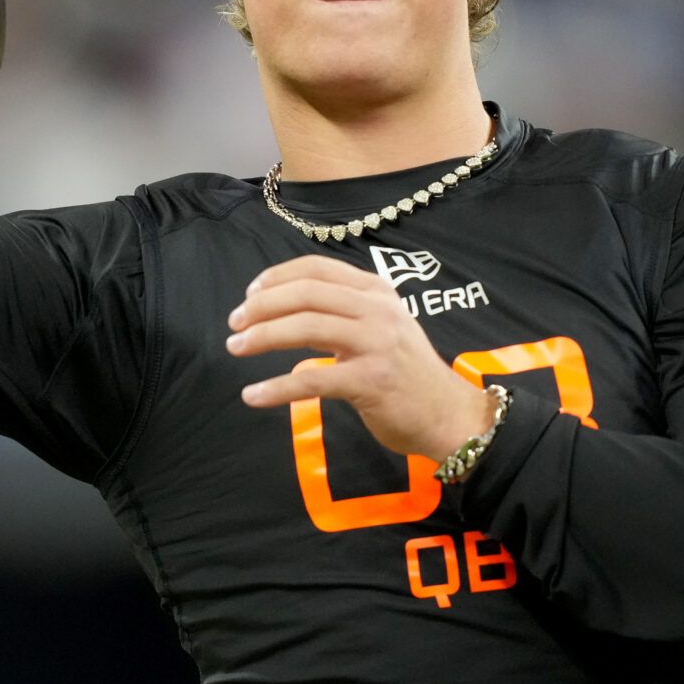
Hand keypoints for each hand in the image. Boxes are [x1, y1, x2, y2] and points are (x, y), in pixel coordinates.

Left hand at [225, 254, 497, 461]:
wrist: (449, 414)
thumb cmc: (408, 373)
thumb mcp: (383, 326)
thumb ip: (345, 311)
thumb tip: (287, 306)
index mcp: (376, 291)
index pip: (317, 268)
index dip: (277, 277)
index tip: (250, 294)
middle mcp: (378, 309)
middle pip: (306, 293)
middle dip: (261, 306)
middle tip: (234, 323)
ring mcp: (376, 344)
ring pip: (306, 327)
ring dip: (262, 337)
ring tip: (235, 348)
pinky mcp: (371, 381)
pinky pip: (312, 380)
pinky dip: (276, 388)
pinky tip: (253, 395)